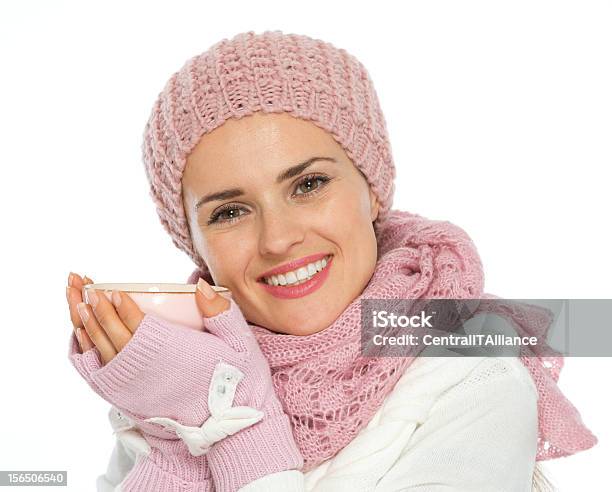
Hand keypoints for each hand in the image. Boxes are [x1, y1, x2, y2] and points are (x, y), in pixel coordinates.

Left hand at [67, 276, 301, 490]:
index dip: (120, 306)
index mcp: (172, 353)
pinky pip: (99, 372)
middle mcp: (147, 371)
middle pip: (110, 333)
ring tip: (75, 301)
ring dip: (84, 324)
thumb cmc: (238, 383)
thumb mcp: (240, 344)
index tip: (109, 289)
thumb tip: (200, 285)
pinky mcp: (129, 399)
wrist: (231, 428)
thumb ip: (221, 312)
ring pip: (100, 350)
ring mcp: (135, 387)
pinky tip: (81, 334)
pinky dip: (87, 351)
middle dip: (92, 306)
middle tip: (78, 282)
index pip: (137, 324)